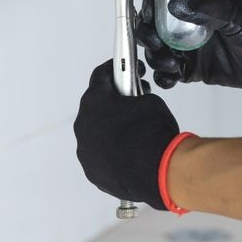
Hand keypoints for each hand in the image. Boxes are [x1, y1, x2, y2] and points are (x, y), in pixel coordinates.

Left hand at [74, 60, 177, 209]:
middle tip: (132, 103)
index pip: (100, 76)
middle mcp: (84, 124)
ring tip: (133, 133)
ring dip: (110, 130)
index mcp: (95, 100)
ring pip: (95, 134)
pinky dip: (111, 153)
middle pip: (96, 107)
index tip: (122, 70)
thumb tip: (135, 104)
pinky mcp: (92, 171)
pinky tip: (129, 153)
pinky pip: (100, 156)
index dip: (114, 70)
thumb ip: (136, 97)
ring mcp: (86, 150)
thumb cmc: (153, 133)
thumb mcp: (151, 101)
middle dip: (113, 103)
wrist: (158, 171)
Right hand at [135, 0, 241, 90]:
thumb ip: (209, 9)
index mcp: (197, 2)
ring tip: (170, 63)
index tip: (147, 17)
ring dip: (155, 58)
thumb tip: (178, 4)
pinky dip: (164, 78)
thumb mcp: (237, 14)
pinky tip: (170, 79)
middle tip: (157, 44)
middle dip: (147, 36)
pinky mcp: (196, 70)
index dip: (148, 6)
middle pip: (154, 27)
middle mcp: (189, 23)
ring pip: (159, 51)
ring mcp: (191, 47)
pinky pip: (171, 74)